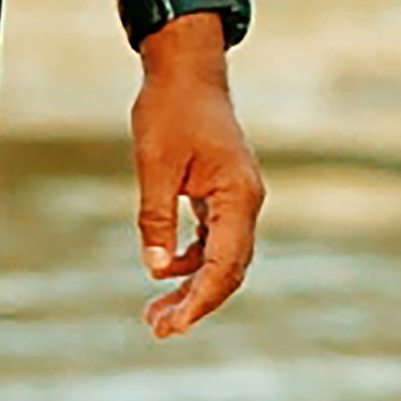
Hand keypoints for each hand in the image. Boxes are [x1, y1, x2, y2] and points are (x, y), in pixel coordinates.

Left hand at [132, 34, 264, 336]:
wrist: (186, 71)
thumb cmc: (170, 111)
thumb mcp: (155, 167)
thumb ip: (157, 220)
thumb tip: (158, 271)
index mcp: (237, 196)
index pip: (224, 265)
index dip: (200, 300)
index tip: (172, 325)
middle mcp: (246, 202)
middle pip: (229, 270)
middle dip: (195, 303)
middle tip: (158, 330)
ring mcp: (237, 198)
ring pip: (221, 258)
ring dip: (192, 286)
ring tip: (155, 313)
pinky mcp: (224, 193)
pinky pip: (214, 240)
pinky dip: (192, 261)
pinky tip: (166, 273)